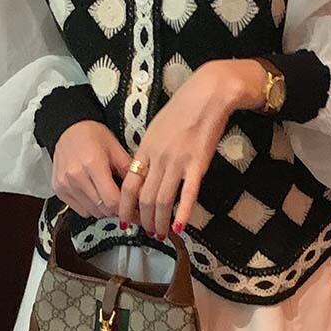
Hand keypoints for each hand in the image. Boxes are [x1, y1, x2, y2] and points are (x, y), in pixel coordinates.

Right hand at [52, 120, 131, 218]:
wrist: (68, 128)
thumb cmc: (93, 135)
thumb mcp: (116, 148)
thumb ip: (128, 171)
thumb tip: (142, 191)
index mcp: (93, 164)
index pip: (112, 200)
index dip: (126, 207)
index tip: (134, 208)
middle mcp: (76, 176)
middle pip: (102, 209)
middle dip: (116, 209)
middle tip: (124, 202)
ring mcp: (65, 184)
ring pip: (91, 212)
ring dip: (104, 209)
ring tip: (109, 196)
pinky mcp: (58, 189)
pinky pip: (79, 210)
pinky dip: (91, 208)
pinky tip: (96, 195)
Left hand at [118, 59, 265, 237]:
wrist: (207, 95)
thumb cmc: (182, 108)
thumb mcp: (156, 128)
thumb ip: (149, 151)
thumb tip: (142, 170)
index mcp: (145, 149)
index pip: (129, 184)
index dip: (124, 206)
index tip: (123, 220)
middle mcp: (158, 158)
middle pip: (144, 197)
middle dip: (142, 220)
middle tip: (145, 233)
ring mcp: (177, 162)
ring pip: (162, 200)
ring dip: (159, 221)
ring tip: (159, 235)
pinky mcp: (198, 165)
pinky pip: (188, 194)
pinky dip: (182, 213)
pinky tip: (179, 227)